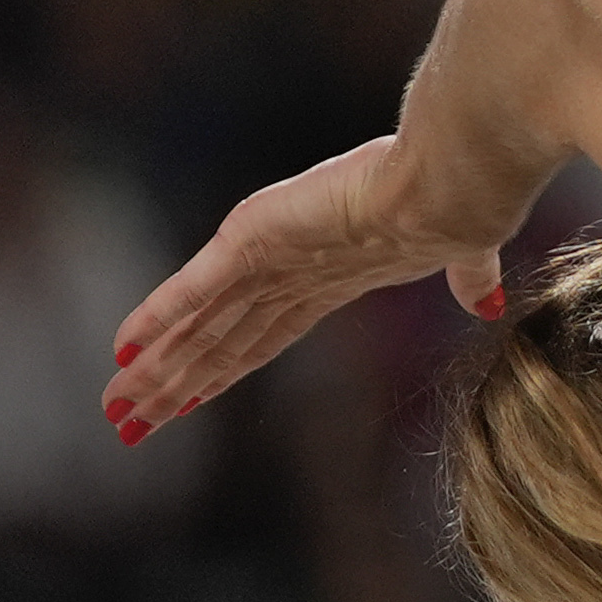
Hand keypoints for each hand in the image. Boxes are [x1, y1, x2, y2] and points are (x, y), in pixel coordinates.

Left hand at [101, 133, 525, 443]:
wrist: (449, 184)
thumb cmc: (458, 207)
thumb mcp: (461, 254)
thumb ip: (466, 277)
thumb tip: (485, 304)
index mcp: (328, 276)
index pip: (261, 334)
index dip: (220, 369)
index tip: (187, 400)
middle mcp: (288, 270)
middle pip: (219, 338)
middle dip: (175, 379)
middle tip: (128, 417)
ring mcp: (266, 255)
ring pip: (198, 325)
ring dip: (156, 368)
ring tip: (116, 406)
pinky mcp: (253, 237)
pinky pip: (192, 289)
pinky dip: (157, 316)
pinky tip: (122, 345)